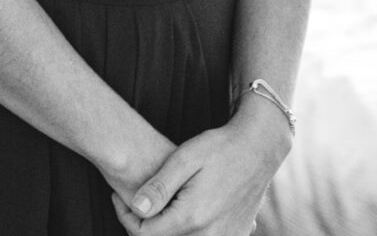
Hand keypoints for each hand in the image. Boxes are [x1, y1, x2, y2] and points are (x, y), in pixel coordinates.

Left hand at [109, 102, 290, 234]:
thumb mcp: (183, 160)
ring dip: (164, 228)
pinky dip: (187, 230)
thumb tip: (136, 208)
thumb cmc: (218, 149)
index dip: (125, 217)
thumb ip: (159, 187)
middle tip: (136, 201)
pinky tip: (180, 208)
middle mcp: (211, 235)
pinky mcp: (236, 234)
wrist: (258, 149)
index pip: (144, 233)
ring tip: (157, 203)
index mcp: (193, 217)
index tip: (118, 197)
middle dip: (143, 224)